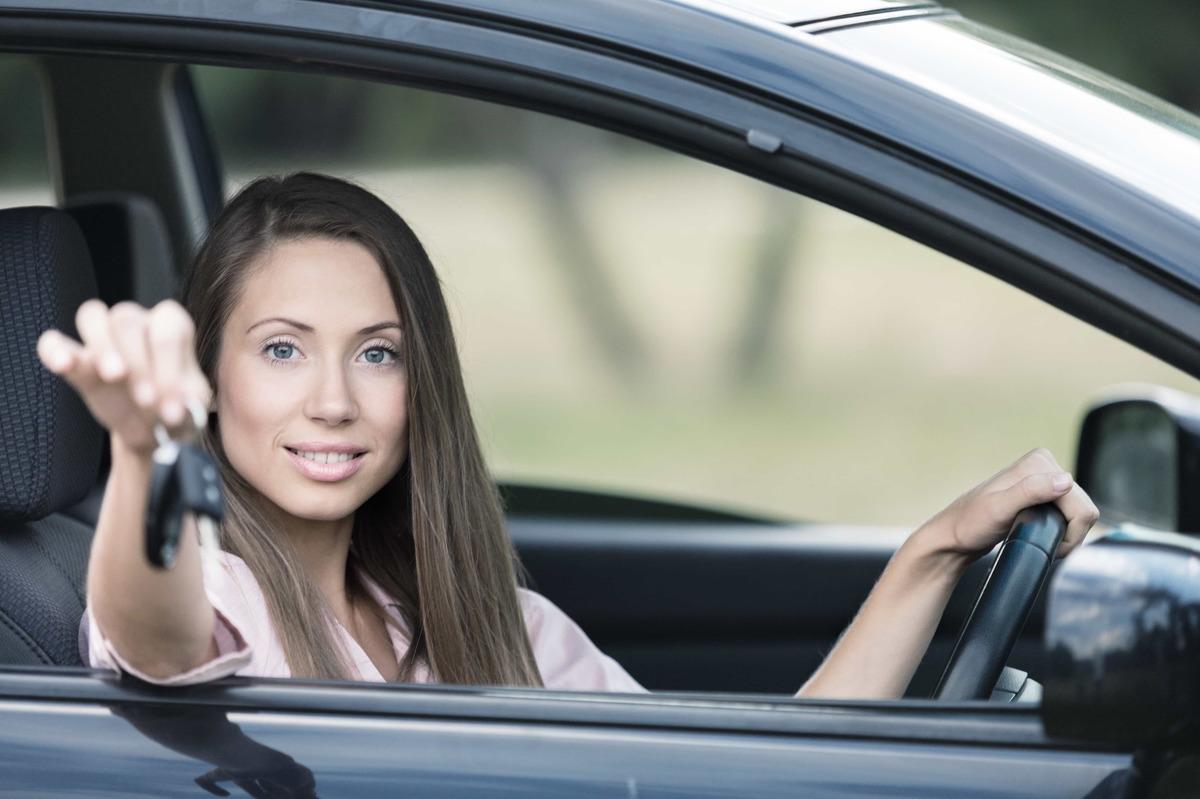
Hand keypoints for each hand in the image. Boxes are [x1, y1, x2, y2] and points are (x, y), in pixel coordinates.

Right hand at [36, 299, 211, 456]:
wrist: (153, 428)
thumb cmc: (176, 410)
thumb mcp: (193, 409)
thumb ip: (188, 405)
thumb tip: (181, 408)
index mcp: (172, 326)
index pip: (168, 331)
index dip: (170, 366)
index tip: (173, 406)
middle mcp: (137, 322)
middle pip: (128, 322)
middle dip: (139, 363)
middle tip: (147, 400)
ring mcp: (102, 336)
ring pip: (92, 317)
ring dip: (102, 346)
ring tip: (113, 377)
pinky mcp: (76, 358)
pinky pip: (54, 342)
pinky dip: (54, 350)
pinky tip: (64, 365)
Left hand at [918, 448, 1099, 564]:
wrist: (955, 536)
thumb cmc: (970, 524)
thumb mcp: (998, 508)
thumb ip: (1030, 491)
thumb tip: (1065, 481)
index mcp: (1039, 462)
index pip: (1080, 504)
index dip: (1069, 531)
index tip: (1043, 540)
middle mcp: (1045, 466)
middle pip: (1084, 509)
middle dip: (1068, 533)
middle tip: (1037, 541)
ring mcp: (1045, 481)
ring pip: (1080, 515)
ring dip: (1064, 533)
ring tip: (1036, 537)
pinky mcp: (1044, 496)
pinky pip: (1071, 517)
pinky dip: (1061, 531)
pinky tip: (1040, 533)